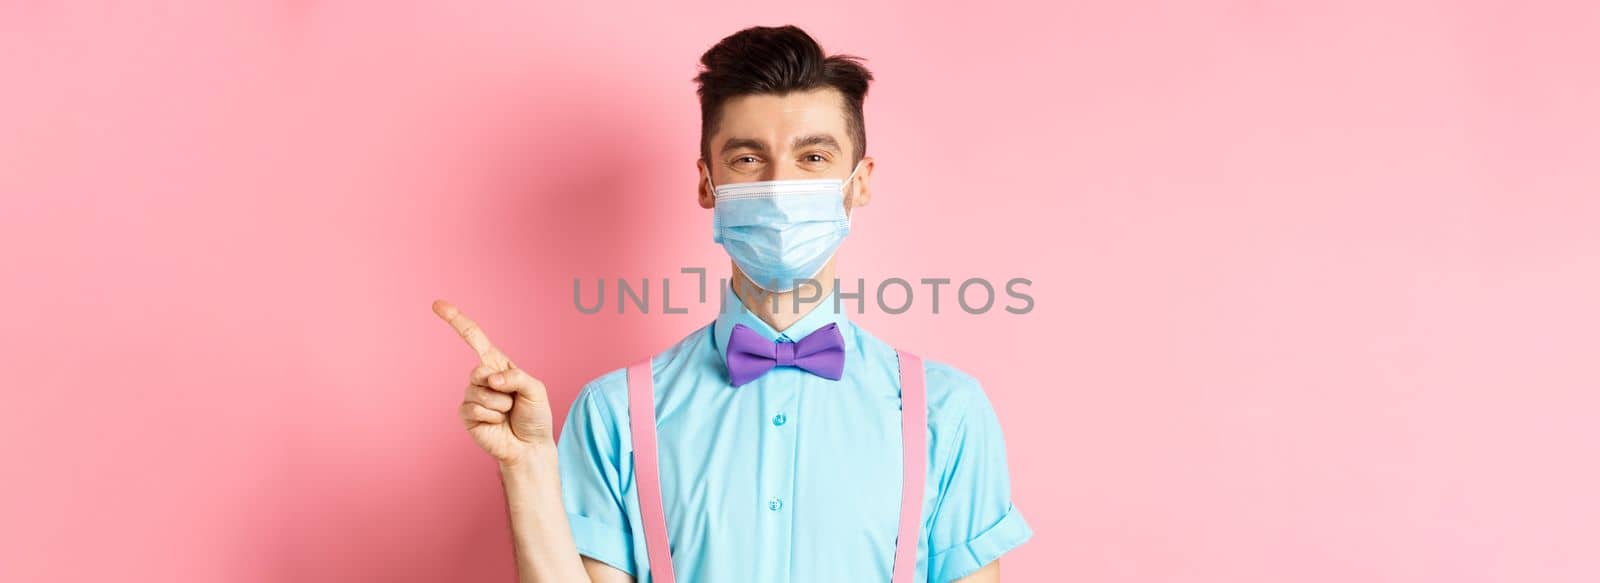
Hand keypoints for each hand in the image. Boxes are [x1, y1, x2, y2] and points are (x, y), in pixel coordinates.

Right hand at [433, 299, 554, 464]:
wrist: (530, 446)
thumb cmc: (535, 416)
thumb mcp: (536, 390)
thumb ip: (517, 377)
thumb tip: (490, 379)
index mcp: (497, 364)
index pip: (473, 337)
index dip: (456, 320)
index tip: (436, 304)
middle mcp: (482, 377)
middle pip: (479, 371)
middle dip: (501, 388)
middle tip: (513, 401)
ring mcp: (471, 396)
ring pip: (480, 393)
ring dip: (500, 406)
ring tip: (507, 414)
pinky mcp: (466, 414)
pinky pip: (475, 409)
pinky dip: (492, 417)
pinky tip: (497, 424)